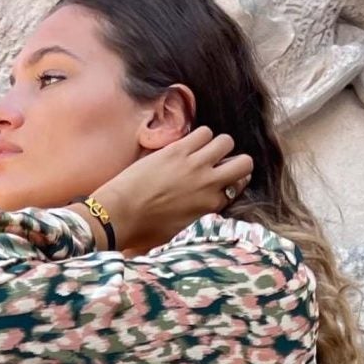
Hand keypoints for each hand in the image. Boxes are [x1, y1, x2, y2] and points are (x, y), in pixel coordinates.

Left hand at [91, 126, 252, 253]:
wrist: (120, 215)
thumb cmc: (146, 230)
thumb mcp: (181, 232)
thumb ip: (200, 216)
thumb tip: (207, 207)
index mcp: (211, 207)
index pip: (239, 186)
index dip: (232, 182)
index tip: (222, 181)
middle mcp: (209, 184)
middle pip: (244, 162)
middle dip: (235, 161)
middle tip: (218, 163)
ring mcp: (195, 164)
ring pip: (225, 141)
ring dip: (216, 145)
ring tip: (201, 152)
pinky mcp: (178, 149)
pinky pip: (204, 131)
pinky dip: (200, 136)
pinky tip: (187, 145)